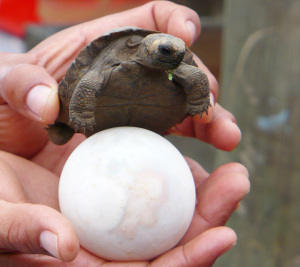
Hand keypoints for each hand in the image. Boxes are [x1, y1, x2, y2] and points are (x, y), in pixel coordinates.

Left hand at [0, 0, 239, 162]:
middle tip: (210, 103)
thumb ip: (20, 83)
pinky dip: (189, 146)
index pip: (150, 20)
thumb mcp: (7, 84)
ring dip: (206, 118)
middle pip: (178, 69)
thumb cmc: (10, 100)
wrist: (12, 136)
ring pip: (182, 106)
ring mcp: (136, 108)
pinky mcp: (137, 140)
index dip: (173, 21)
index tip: (185, 34)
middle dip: (200, 81)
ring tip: (225, 134)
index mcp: (103, 47)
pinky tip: (200, 163)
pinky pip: (170, 138)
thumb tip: (45, 101)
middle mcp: (129, 76)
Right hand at [0, 151, 248, 265]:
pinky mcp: (114, 194)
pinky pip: (152, 194)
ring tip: (231, 173)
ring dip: (203, 201)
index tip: (221, 235)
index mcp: (79, 263)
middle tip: (238, 183)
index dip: (183, 263)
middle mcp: (102, 247)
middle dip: (208, 224)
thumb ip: (16, 230)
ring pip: (166, 222)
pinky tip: (194, 163)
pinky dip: (176, 183)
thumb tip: (61, 245)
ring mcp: (111, 221)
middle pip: (166, 249)